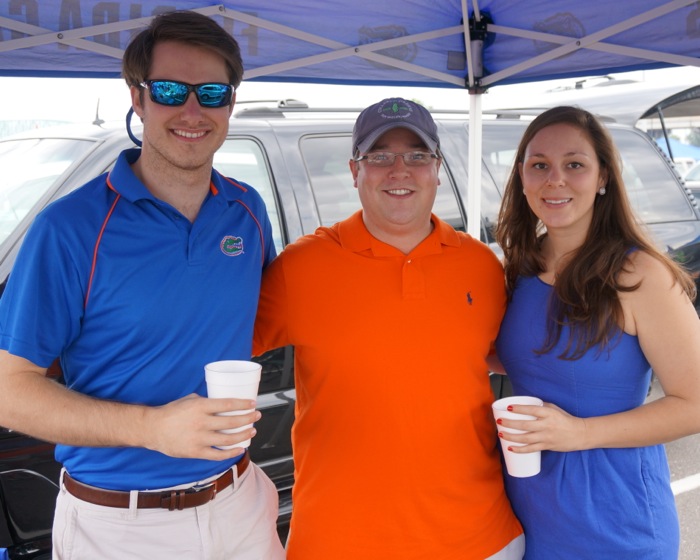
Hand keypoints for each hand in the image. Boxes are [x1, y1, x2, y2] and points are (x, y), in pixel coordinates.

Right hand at [143, 394, 260, 459]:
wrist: (152, 428)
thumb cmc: (171, 412)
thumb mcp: (189, 400)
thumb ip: (205, 402)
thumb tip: (221, 403)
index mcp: (200, 406)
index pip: (227, 404)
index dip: (243, 404)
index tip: (253, 403)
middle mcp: (201, 422)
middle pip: (231, 421)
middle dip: (248, 418)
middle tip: (256, 416)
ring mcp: (199, 438)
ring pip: (227, 439)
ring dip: (243, 435)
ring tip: (252, 431)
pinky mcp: (195, 452)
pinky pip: (217, 455)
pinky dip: (231, 453)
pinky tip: (240, 449)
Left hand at [497, 402, 587, 452]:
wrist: (580, 434)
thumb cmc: (565, 419)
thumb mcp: (554, 409)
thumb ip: (541, 407)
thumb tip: (525, 405)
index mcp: (548, 413)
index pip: (532, 410)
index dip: (519, 409)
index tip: (508, 408)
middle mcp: (546, 425)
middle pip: (525, 425)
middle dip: (510, 423)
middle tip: (499, 421)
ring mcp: (546, 437)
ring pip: (526, 438)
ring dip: (511, 436)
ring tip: (501, 434)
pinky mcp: (547, 446)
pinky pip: (531, 449)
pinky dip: (520, 449)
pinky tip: (510, 448)